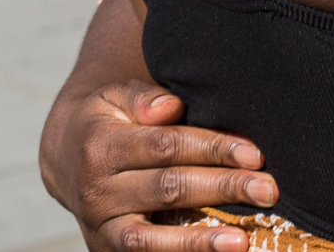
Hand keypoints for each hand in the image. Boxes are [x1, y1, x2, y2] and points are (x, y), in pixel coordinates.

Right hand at [63, 81, 277, 251]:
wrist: (65, 160)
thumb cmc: (106, 122)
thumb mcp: (115, 98)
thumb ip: (143, 98)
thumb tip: (170, 108)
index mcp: (101, 145)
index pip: (166, 146)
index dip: (213, 148)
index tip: (254, 153)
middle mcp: (97, 190)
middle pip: (168, 188)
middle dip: (223, 188)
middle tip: (268, 189)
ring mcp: (101, 227)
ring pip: (152, 237)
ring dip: (200, 240)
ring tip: (243, 240)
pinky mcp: (108, 251)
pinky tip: (217, 251)